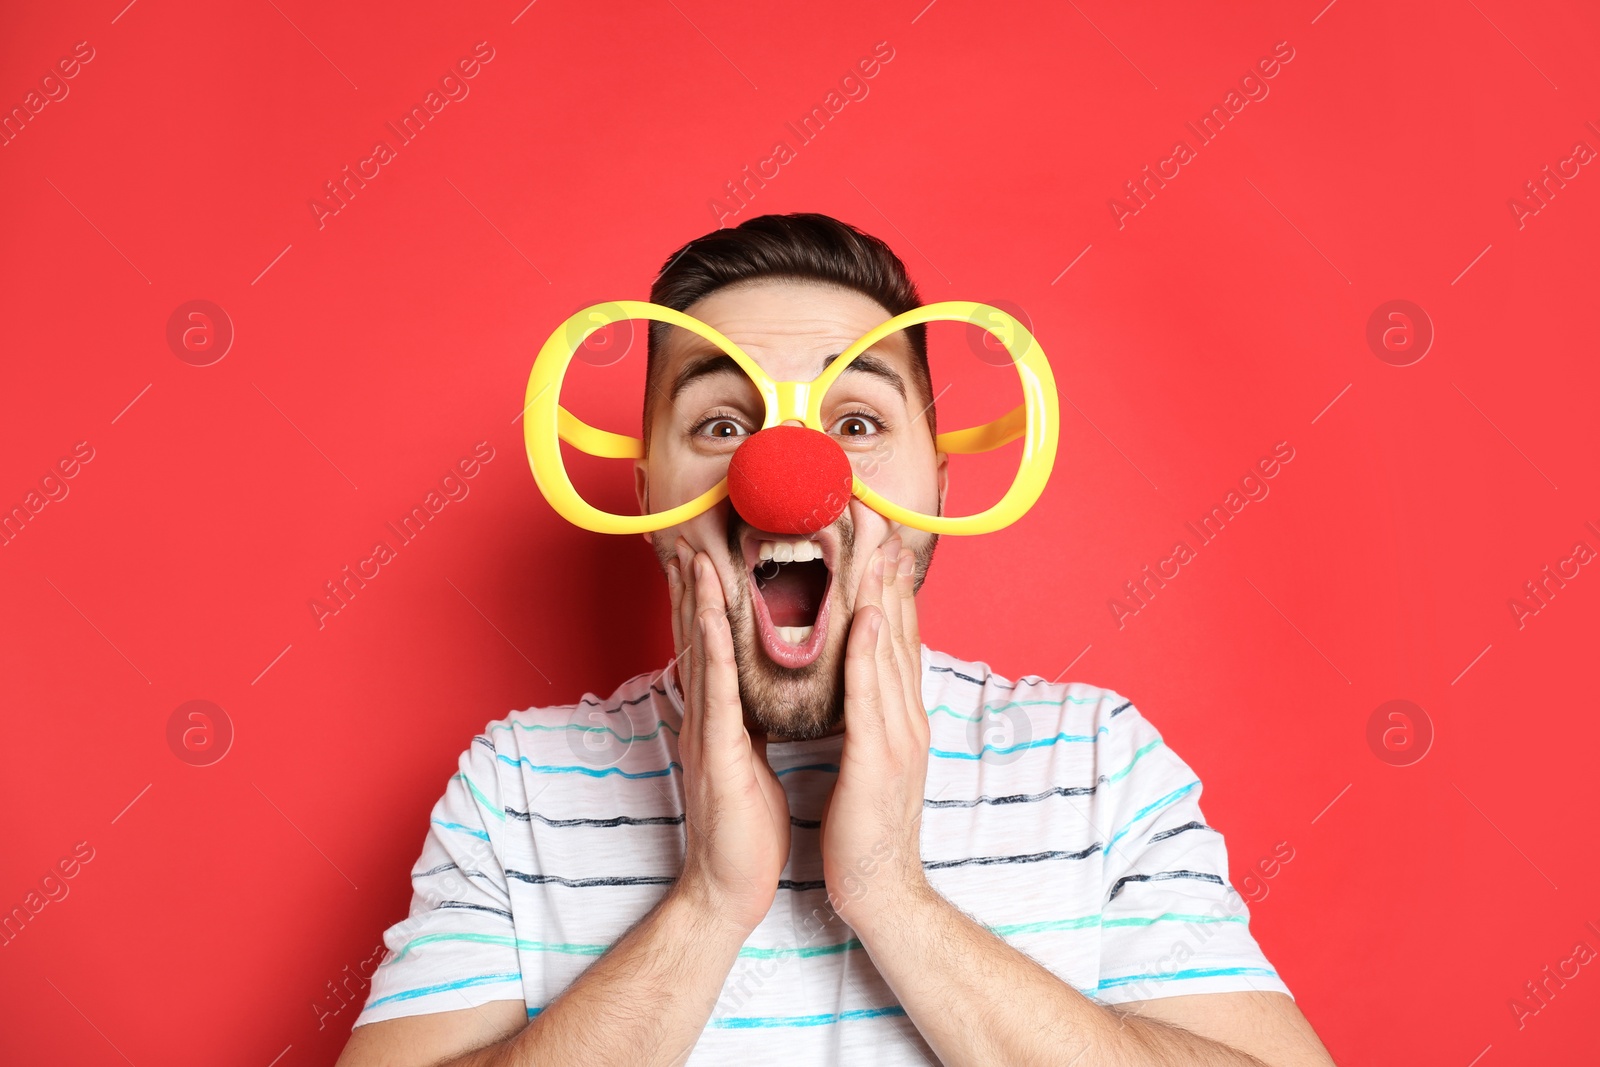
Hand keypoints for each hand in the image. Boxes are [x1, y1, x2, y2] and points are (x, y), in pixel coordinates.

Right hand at [666, 538, 791, 935]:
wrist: (731, 887)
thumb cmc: (748, 832)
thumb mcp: (754, 764)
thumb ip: (751, 726)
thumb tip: (761, 698)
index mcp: (719, 721)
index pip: (713, 651)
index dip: (708, 604)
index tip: (709, 561)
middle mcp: (705, 719)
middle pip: (698, 642)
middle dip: (695, 590)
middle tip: (691, 539)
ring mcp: (707, 734)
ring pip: (702, 655)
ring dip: (698, 603)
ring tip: (696, 557)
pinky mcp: (718, 753)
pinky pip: (716, 691)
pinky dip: (711, 648)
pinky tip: (710, 615)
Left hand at [820, 534, 932, 931]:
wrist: (879, 887)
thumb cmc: (864, 827)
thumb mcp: (870, 758)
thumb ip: (867, 716)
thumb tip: (857, 680)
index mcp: (902, 717)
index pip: (896, 639)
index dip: (890, 588)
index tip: (880, 544)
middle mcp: (907, 717)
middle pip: (899, 632)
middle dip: (890, 575)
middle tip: (881, 522)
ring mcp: (898, 735)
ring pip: (888, 650)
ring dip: (881, 595)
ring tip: (875, 547)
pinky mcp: (877, 757)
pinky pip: (870, 693)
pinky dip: (868, 650)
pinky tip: (864, 615)